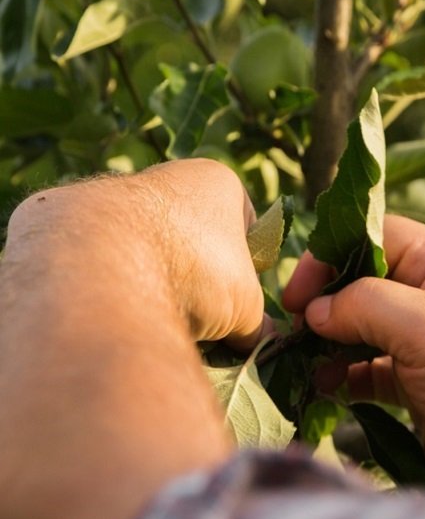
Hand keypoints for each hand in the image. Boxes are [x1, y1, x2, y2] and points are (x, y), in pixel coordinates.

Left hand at [7, 158, 265, 348]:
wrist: (101, 265)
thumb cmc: (193, 272)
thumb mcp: (244, 305)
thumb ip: (256, 322)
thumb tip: (262, 342)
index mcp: (215, 181)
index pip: (243, 228)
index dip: (244, 269)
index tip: (234, 298)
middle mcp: (165, 177)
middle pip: (193, 238)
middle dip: (197, 279)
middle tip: (197, 318)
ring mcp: (114, 194)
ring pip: (147, 249)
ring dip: (156, 282)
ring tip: (154, 318)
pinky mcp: (68, 220)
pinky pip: (103, 260)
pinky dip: (113, 284)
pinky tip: (115, 310)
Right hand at [283, 215, 424, 489]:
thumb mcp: (422, 324)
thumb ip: (361, 304)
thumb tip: (313, 311)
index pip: (372, 236)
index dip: (330, 256)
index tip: (298, 292)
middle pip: (360, 280)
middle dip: (324, 302)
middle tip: (294, 327)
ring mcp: (420, 335)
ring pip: (358, 325)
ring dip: (328, 340)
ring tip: (305, 360)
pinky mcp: (412, 376)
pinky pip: (365, 365)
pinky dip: (342, 373)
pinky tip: (325, 385)